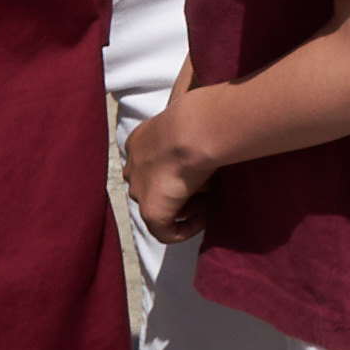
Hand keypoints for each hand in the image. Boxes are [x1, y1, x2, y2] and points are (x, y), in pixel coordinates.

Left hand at [120, 94, 219, 245]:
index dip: (177, 170)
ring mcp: (140, 190)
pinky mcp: (151, 211)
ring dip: (187, 206)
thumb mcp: (194, 120)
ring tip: (212, 198)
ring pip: (161, 207)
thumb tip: (215, 131)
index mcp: (139, 142)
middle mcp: (134, 167)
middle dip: (182, 190)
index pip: (153, 162)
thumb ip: (192, 130)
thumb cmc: (200, 118)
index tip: (201, 170)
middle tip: (209, 187)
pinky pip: (165, 231)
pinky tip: (205, 218)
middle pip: (156, 187)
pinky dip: (186, 229)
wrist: (193, 130)